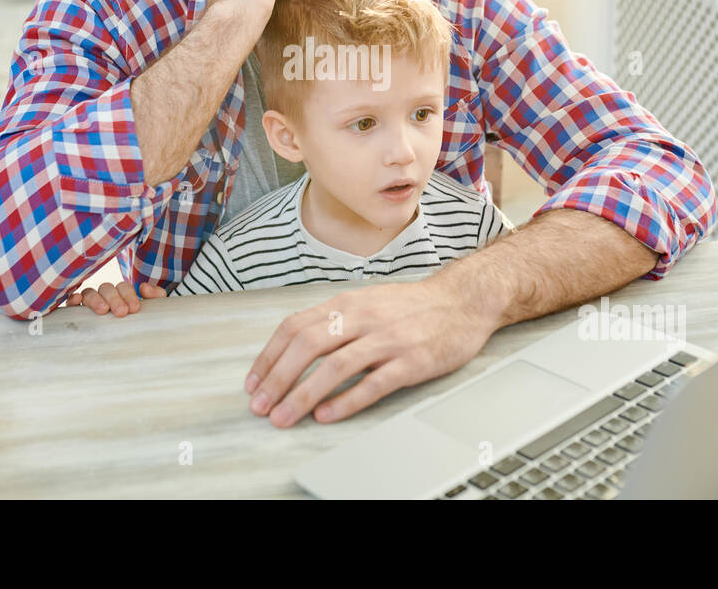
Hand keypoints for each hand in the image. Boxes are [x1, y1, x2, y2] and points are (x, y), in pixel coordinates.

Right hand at [66, 281, 167, 316]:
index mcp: (122, 293)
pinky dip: (73, 298)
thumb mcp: (152, 310)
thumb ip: (155, 296)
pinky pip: (71, 302)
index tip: (135, 309)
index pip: (123, 287)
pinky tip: (77, 301)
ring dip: (96, 299)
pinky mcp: (77, 314)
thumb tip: (144, 288)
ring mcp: (90, 303)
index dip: (128, 295)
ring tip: (103, 311)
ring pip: (90, 293)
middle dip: (114, 298)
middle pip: (106, 288)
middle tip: (121, 312)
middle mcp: (105, 296)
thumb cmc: (140, 324)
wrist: (138, 346)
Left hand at [242, 275, 495, 427]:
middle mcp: (363, 318)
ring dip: (303, 395)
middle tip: (261, 407)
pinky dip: (346, 401)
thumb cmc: (411, 306)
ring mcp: (387, 339)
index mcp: (347, 304)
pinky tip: (327, 415)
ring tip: (284, 417)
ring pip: (335, 367)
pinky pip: (373, 383)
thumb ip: (333, 322)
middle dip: (278, 379)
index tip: (254, 383)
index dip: (269, 357)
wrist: (463, 300)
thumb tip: (293, 348)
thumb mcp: (366, 303)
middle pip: (307, 346)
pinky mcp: (411, 361)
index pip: (294, 327)